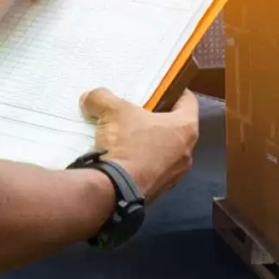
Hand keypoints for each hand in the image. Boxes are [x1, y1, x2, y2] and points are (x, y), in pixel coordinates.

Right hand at [80, 89, 199, 201]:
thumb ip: (102, 98)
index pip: (189, 101)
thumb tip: (89, 97)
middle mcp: (187, 152)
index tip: (162, 88)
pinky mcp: (160, 190)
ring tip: (130, 135)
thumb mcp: (112, 111)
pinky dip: (143, 161)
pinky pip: (154, 169)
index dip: (176, 91)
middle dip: (159, 118)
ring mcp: (175, 174)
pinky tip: (125, 157)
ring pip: (167, 150)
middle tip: (140, 111)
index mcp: (185, 128)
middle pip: (176, 127)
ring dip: (152, 142)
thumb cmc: (126, 143)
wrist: (115, 190)